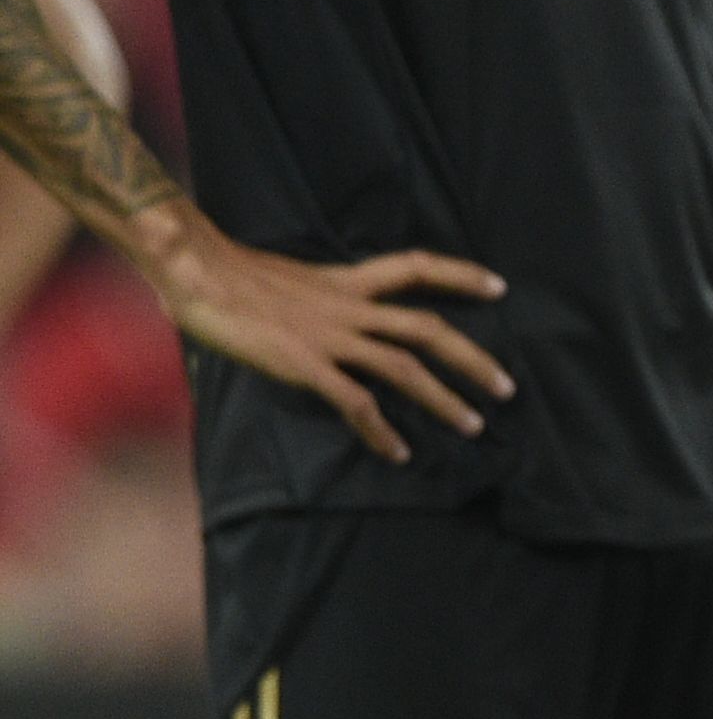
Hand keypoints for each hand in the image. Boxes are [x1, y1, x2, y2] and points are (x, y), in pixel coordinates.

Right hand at [147, 222, 511, 462]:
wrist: (197, 272)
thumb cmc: (226, 274)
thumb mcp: (285, 278)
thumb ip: (313, 297)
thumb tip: (312, 311)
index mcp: (346, 281)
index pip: (417, 267)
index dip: (460, 274)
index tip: (499, 286)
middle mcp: (348, 307)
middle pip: (428, 328)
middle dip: (473, 357)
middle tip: (508, 386)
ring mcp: (330, 337)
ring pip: (405, 368)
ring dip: (444, 399)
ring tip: (475, 424)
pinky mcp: (305, 364)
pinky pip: (355, 401)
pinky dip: (381, 429)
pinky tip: (398, 452)